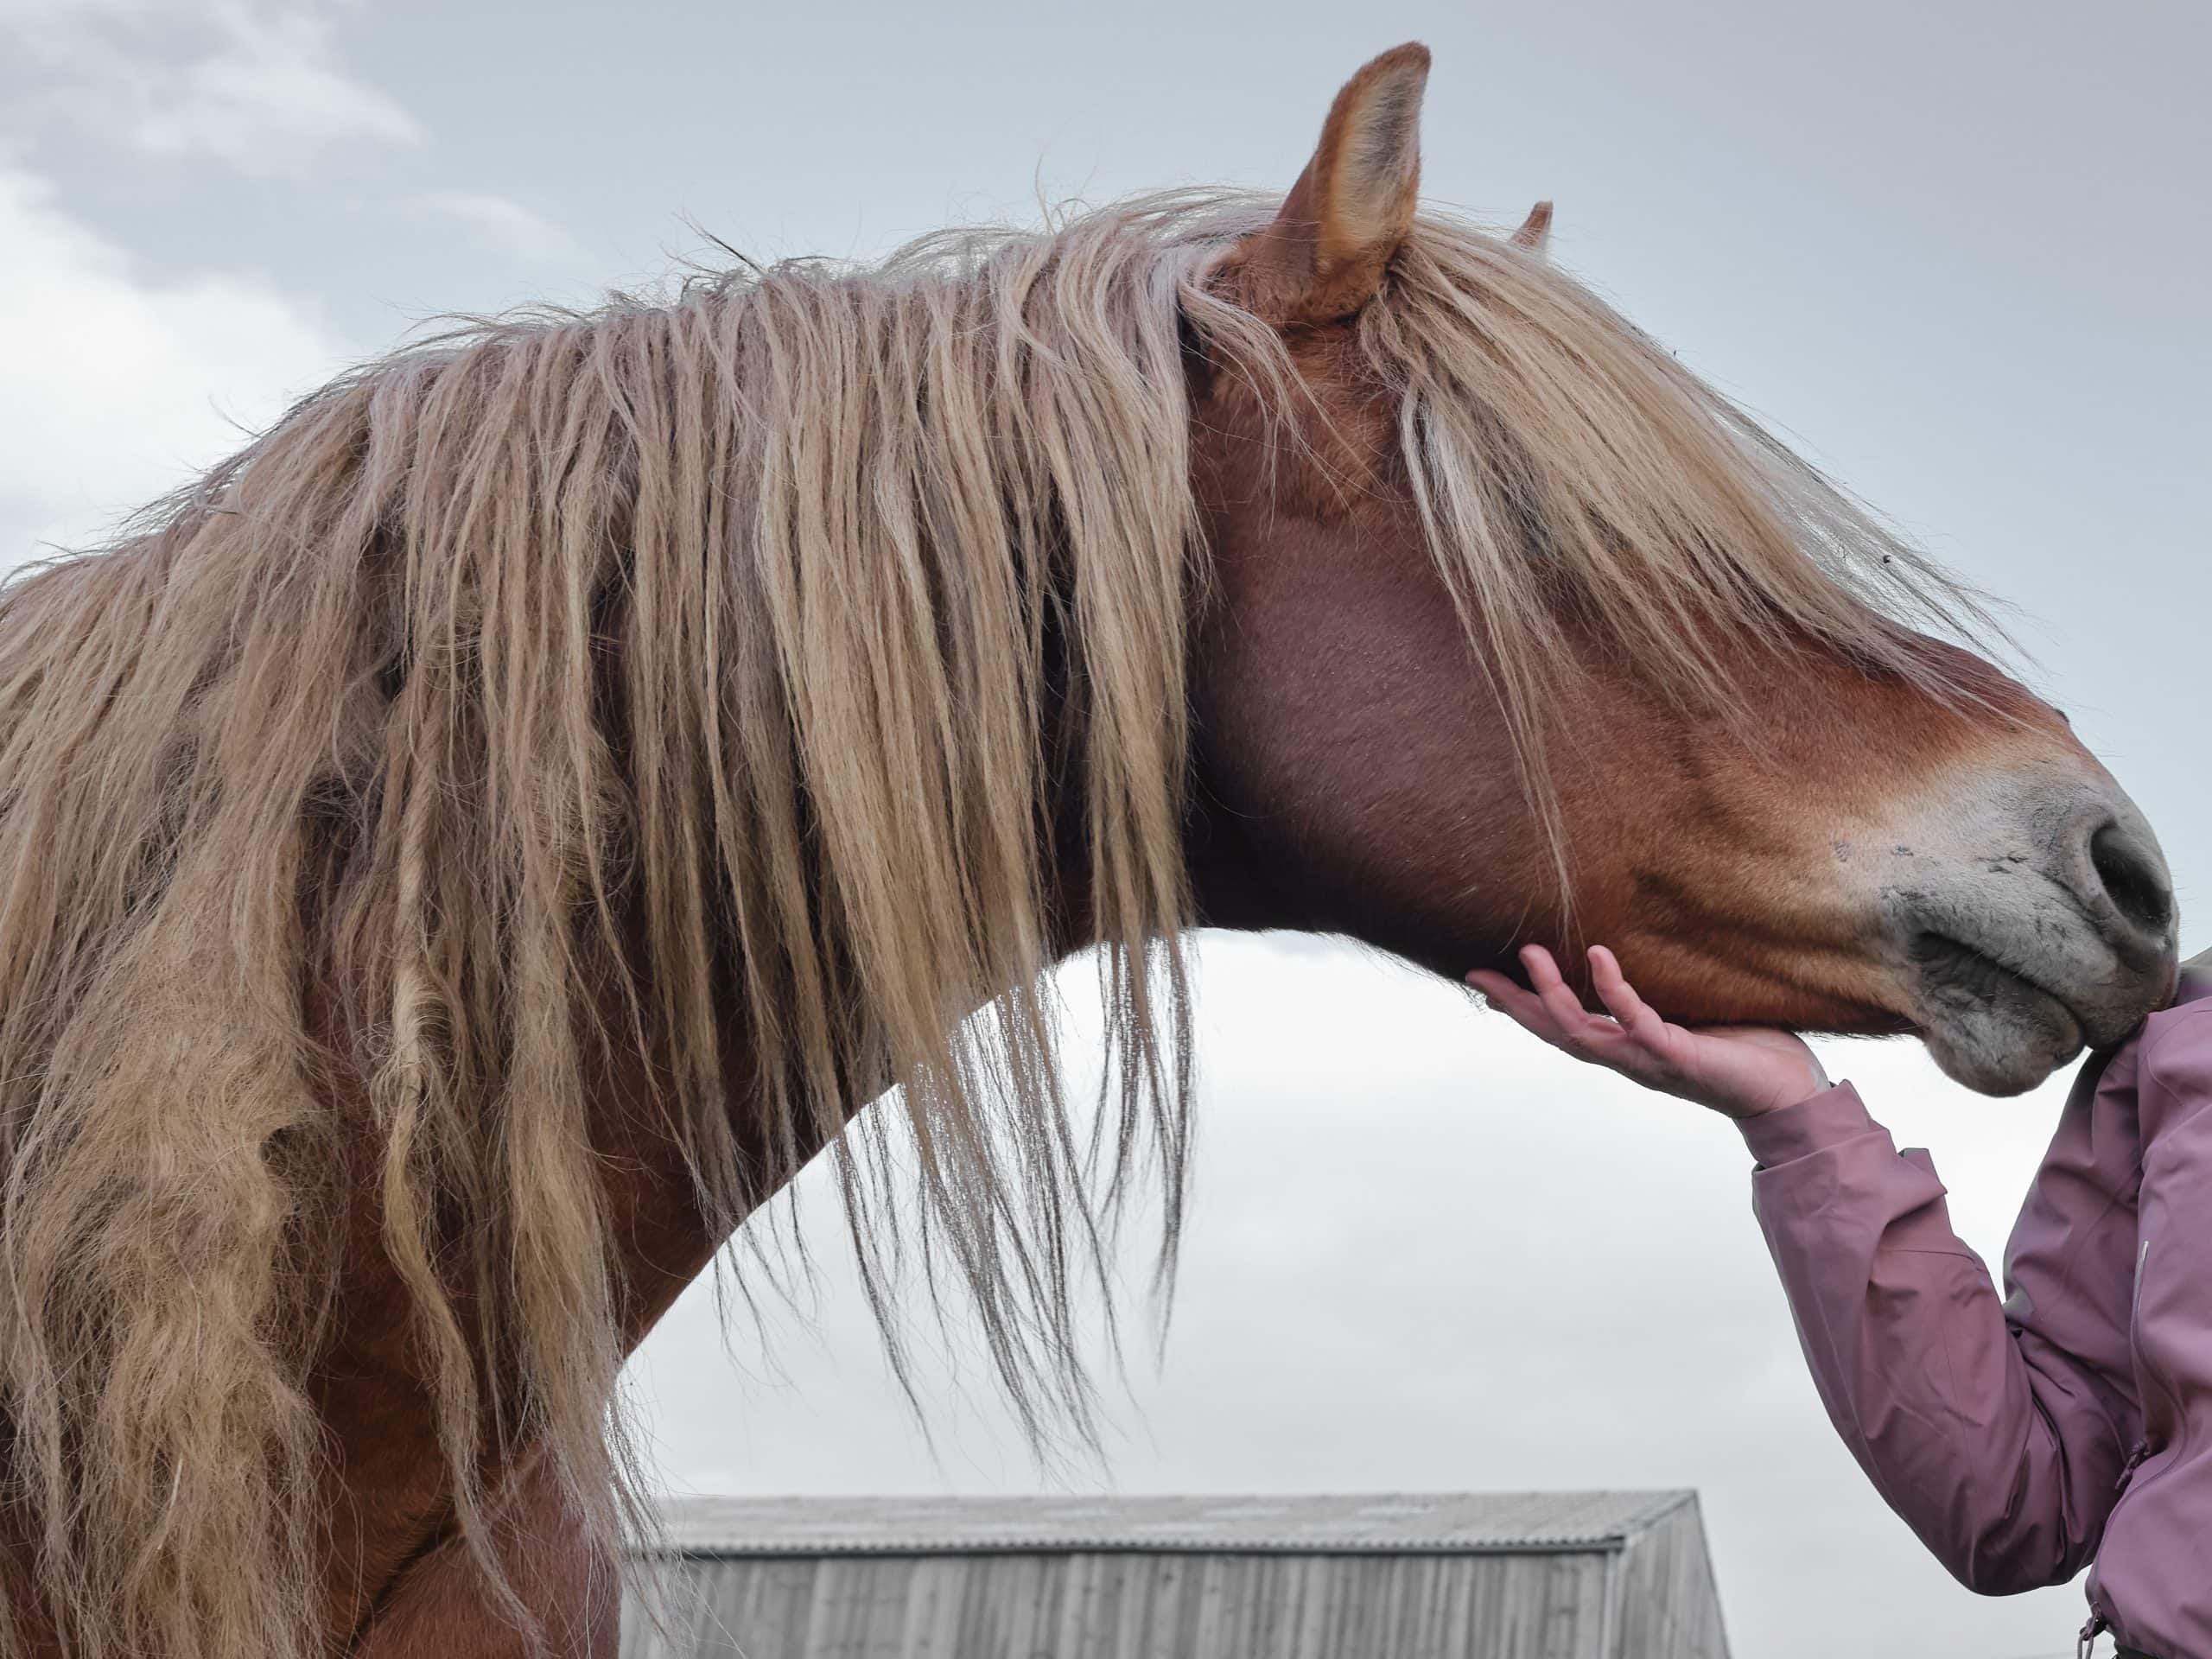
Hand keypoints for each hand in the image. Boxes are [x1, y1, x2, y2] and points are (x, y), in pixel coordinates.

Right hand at [1466, 945, 1828, 1119]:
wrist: (1791, 1093)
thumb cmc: (1746, 1049)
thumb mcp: (1692, 1012)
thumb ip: (1664, 992)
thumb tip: (1648, 950)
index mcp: (1626, 1048)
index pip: (1562, 1026)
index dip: (1521, 1006)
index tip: (1484, 979)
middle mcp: (1627, 1058)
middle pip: (1556, 1032)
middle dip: (1517, 1004)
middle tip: (1479, 973)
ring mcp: (1647, 1059)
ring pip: (1582, 1031)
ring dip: (1552, 994)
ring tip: (1532, 954)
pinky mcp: (1676, 1056)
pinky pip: (1635, 1021)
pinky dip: (1613, 989)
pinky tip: (1598, 956)